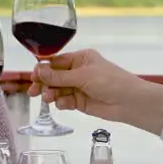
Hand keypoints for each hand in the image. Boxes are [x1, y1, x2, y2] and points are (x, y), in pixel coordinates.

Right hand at [29, 49, 162, 133]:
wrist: (130, 102)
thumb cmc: (112, 81)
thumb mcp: (83, 76)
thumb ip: (59, 76)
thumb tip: (38, 70)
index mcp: (81, 59)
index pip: (56, 61)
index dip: (43, 68)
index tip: (32, 75)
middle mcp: (79, 71)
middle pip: (54, 77)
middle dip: (44, 83)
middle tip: (33, 90)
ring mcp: (79, 87)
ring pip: (58, 90)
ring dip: (51, 94)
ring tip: (48, 98)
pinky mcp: (80, 102)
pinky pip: (65, 101)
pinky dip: (61, 103)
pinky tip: (62, 104)